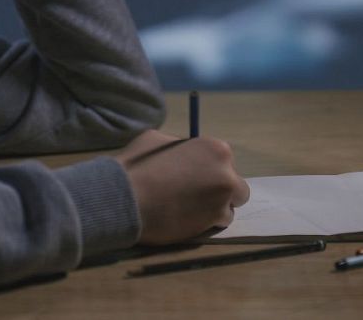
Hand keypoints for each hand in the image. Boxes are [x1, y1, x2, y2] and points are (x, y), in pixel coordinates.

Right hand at [117, 129, 249, 245]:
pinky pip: (221, 222)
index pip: (224, 161)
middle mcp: (226, 172)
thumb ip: (180, 146)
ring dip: (215, 208)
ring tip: (190, 210)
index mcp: (216, 148)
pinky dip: (208, 223)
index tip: (195, 177)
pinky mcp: (214, 220)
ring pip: (230, 205)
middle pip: (235, 185)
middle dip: (219, 190)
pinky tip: (189, 220)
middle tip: (196, 195)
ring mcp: (223, 198)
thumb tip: (185, 152)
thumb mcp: (158, 140)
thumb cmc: (139, 166)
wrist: (126, 198)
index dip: (209, 169)